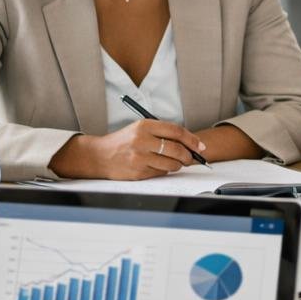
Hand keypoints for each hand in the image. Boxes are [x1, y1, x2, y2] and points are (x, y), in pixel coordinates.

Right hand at [53, 119, 208, 179]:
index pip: (176, 131)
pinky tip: (158, 166)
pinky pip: (161, 173)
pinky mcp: (138, 172)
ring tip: (174, 162)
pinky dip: (164, 171)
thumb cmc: (123, 142)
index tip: (200, 146)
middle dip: (189, 156)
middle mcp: (142, 140)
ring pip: (172, 164)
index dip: (192, 140)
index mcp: (144, 126)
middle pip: (177, 149)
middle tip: (191, 158)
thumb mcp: (140, 129)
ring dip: (178, 165)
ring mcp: (140, 158)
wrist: (99, 156)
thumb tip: (190, 143)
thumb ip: (163, 133)